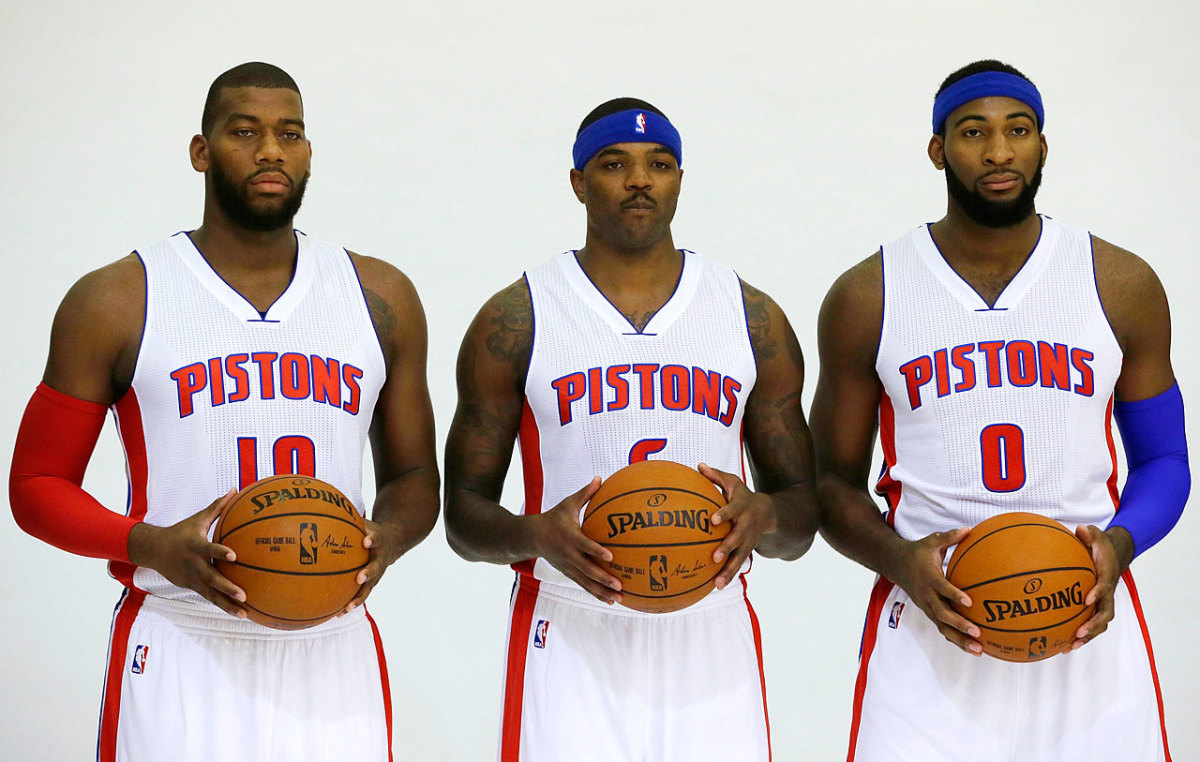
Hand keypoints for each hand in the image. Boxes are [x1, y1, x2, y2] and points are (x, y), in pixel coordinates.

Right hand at [126, 489, 247, 617]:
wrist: (154, 551)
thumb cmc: (181, 532)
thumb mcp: (197, 519)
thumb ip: (218, 507)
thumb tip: (235, 490)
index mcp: (195, 547)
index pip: (209, 549)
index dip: (220, 552)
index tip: (234, 556)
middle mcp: (194, 565)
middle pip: (211, 579)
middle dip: (227, 588)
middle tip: (243, 594)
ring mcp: (192, 579)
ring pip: (211, 595)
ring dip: (227, 605)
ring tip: (245, 613)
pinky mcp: (192, 587)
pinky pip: (210, 599)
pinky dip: (223, 606)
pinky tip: (241, 613)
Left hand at [341, 518, 407, 613]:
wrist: (395, 541)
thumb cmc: (373, 531)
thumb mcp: (366, 522)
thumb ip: (351, 519)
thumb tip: (326, 508)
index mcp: (379, 542)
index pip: (377, 539)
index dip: (372, 539)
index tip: (366, 540)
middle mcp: (380, 559)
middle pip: (376, 567)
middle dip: (368, 573)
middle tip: (359, 577)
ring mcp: (378, 573)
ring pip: (369, 588)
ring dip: (358, 598)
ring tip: (346, 608)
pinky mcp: (372, 583)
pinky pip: (361, 595)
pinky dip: (350, 604)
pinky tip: (336, 614)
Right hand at [528, 477, 622, 603]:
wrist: (531, 537)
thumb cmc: (553, 518)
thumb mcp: (567, 504)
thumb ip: (585, 493)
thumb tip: (600, 478)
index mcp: (570, 537)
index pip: (584, 545)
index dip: (596, 551)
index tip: (611, 556)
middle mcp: (569, 555)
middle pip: (587, 569)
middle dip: (603, 578)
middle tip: (619, 585)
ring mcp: (568, 566)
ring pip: (586, 582)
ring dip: (602, 591)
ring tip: (618, 598)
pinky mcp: (568, 573)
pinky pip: (584, 585)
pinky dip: (596, 594)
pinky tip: (610, 600)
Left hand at [698, 463, 776, 589]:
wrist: (768, 513)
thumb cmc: (742, 495)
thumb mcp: (733, 482)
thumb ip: (715, 476)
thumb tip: (698, 465)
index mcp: (741, 507)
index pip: (733, 509)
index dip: (725, 514)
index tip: (713, 520)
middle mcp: (746, 526)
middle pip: (737, 538)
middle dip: (727, 548)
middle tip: (715, 556)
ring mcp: (748, 541)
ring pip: (739, 557)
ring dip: (729, 570)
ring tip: (717, 583)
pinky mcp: (747, 551)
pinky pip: (738, 565)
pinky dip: (729, 576)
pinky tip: (717, 586)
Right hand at [890, 528, 982, 655]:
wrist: (896, 565)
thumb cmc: (918, 552)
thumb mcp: (931, 541)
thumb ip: (950, 537)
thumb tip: (969, 530)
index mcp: (929, 578)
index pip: (942, 588)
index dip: (954, 595)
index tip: (970, 602)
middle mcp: (927, 596)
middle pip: (942, 614)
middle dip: (959, 625)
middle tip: (977, 632)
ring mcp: (927, 607)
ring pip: (943, 627)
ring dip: (960, 640)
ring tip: (979, 649)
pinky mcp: (929, 613)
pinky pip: (943, 629)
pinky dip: (957, 640)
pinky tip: (974, 649)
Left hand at [1071, 524, 1128, 647]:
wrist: (1114, 555)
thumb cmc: (1101, 546)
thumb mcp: (1096, 535)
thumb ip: (1089, 534)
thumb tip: (1080, 529)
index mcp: (1106, 576)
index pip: (1104, 586)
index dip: (1097, 593)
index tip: (1086, 600)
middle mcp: (1107, 593)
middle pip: (1105, 613)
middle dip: (1093, 625)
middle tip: (1078, 632)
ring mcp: (1103, 603)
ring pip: (1099, 624)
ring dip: (1087, 636)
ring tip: (1070, 646)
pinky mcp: (1096, 608)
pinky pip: (1090, 624)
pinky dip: (1079, 636)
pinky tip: (1062, 645)